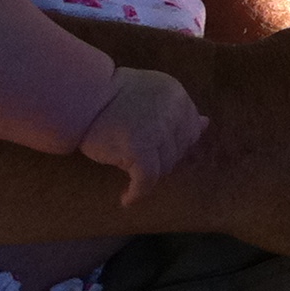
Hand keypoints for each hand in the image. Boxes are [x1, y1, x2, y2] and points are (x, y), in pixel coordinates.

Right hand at [77, 66, 208, 203]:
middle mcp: (172, 109)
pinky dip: (137, 193)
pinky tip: (127, 198)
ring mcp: (157, 129)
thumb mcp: (152, 92)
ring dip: (149, 174)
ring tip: (128, 169)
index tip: (155, 148)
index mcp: (176, 93)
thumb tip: (206, 124)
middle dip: (161, 159)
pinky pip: (146, 180)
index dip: (173, 143)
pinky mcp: (140, 148)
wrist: (83, 97)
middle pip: (178, 150)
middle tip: (138, 160)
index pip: (190, 129)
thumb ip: (177, 109)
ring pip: (165, 166)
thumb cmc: (112, 95)